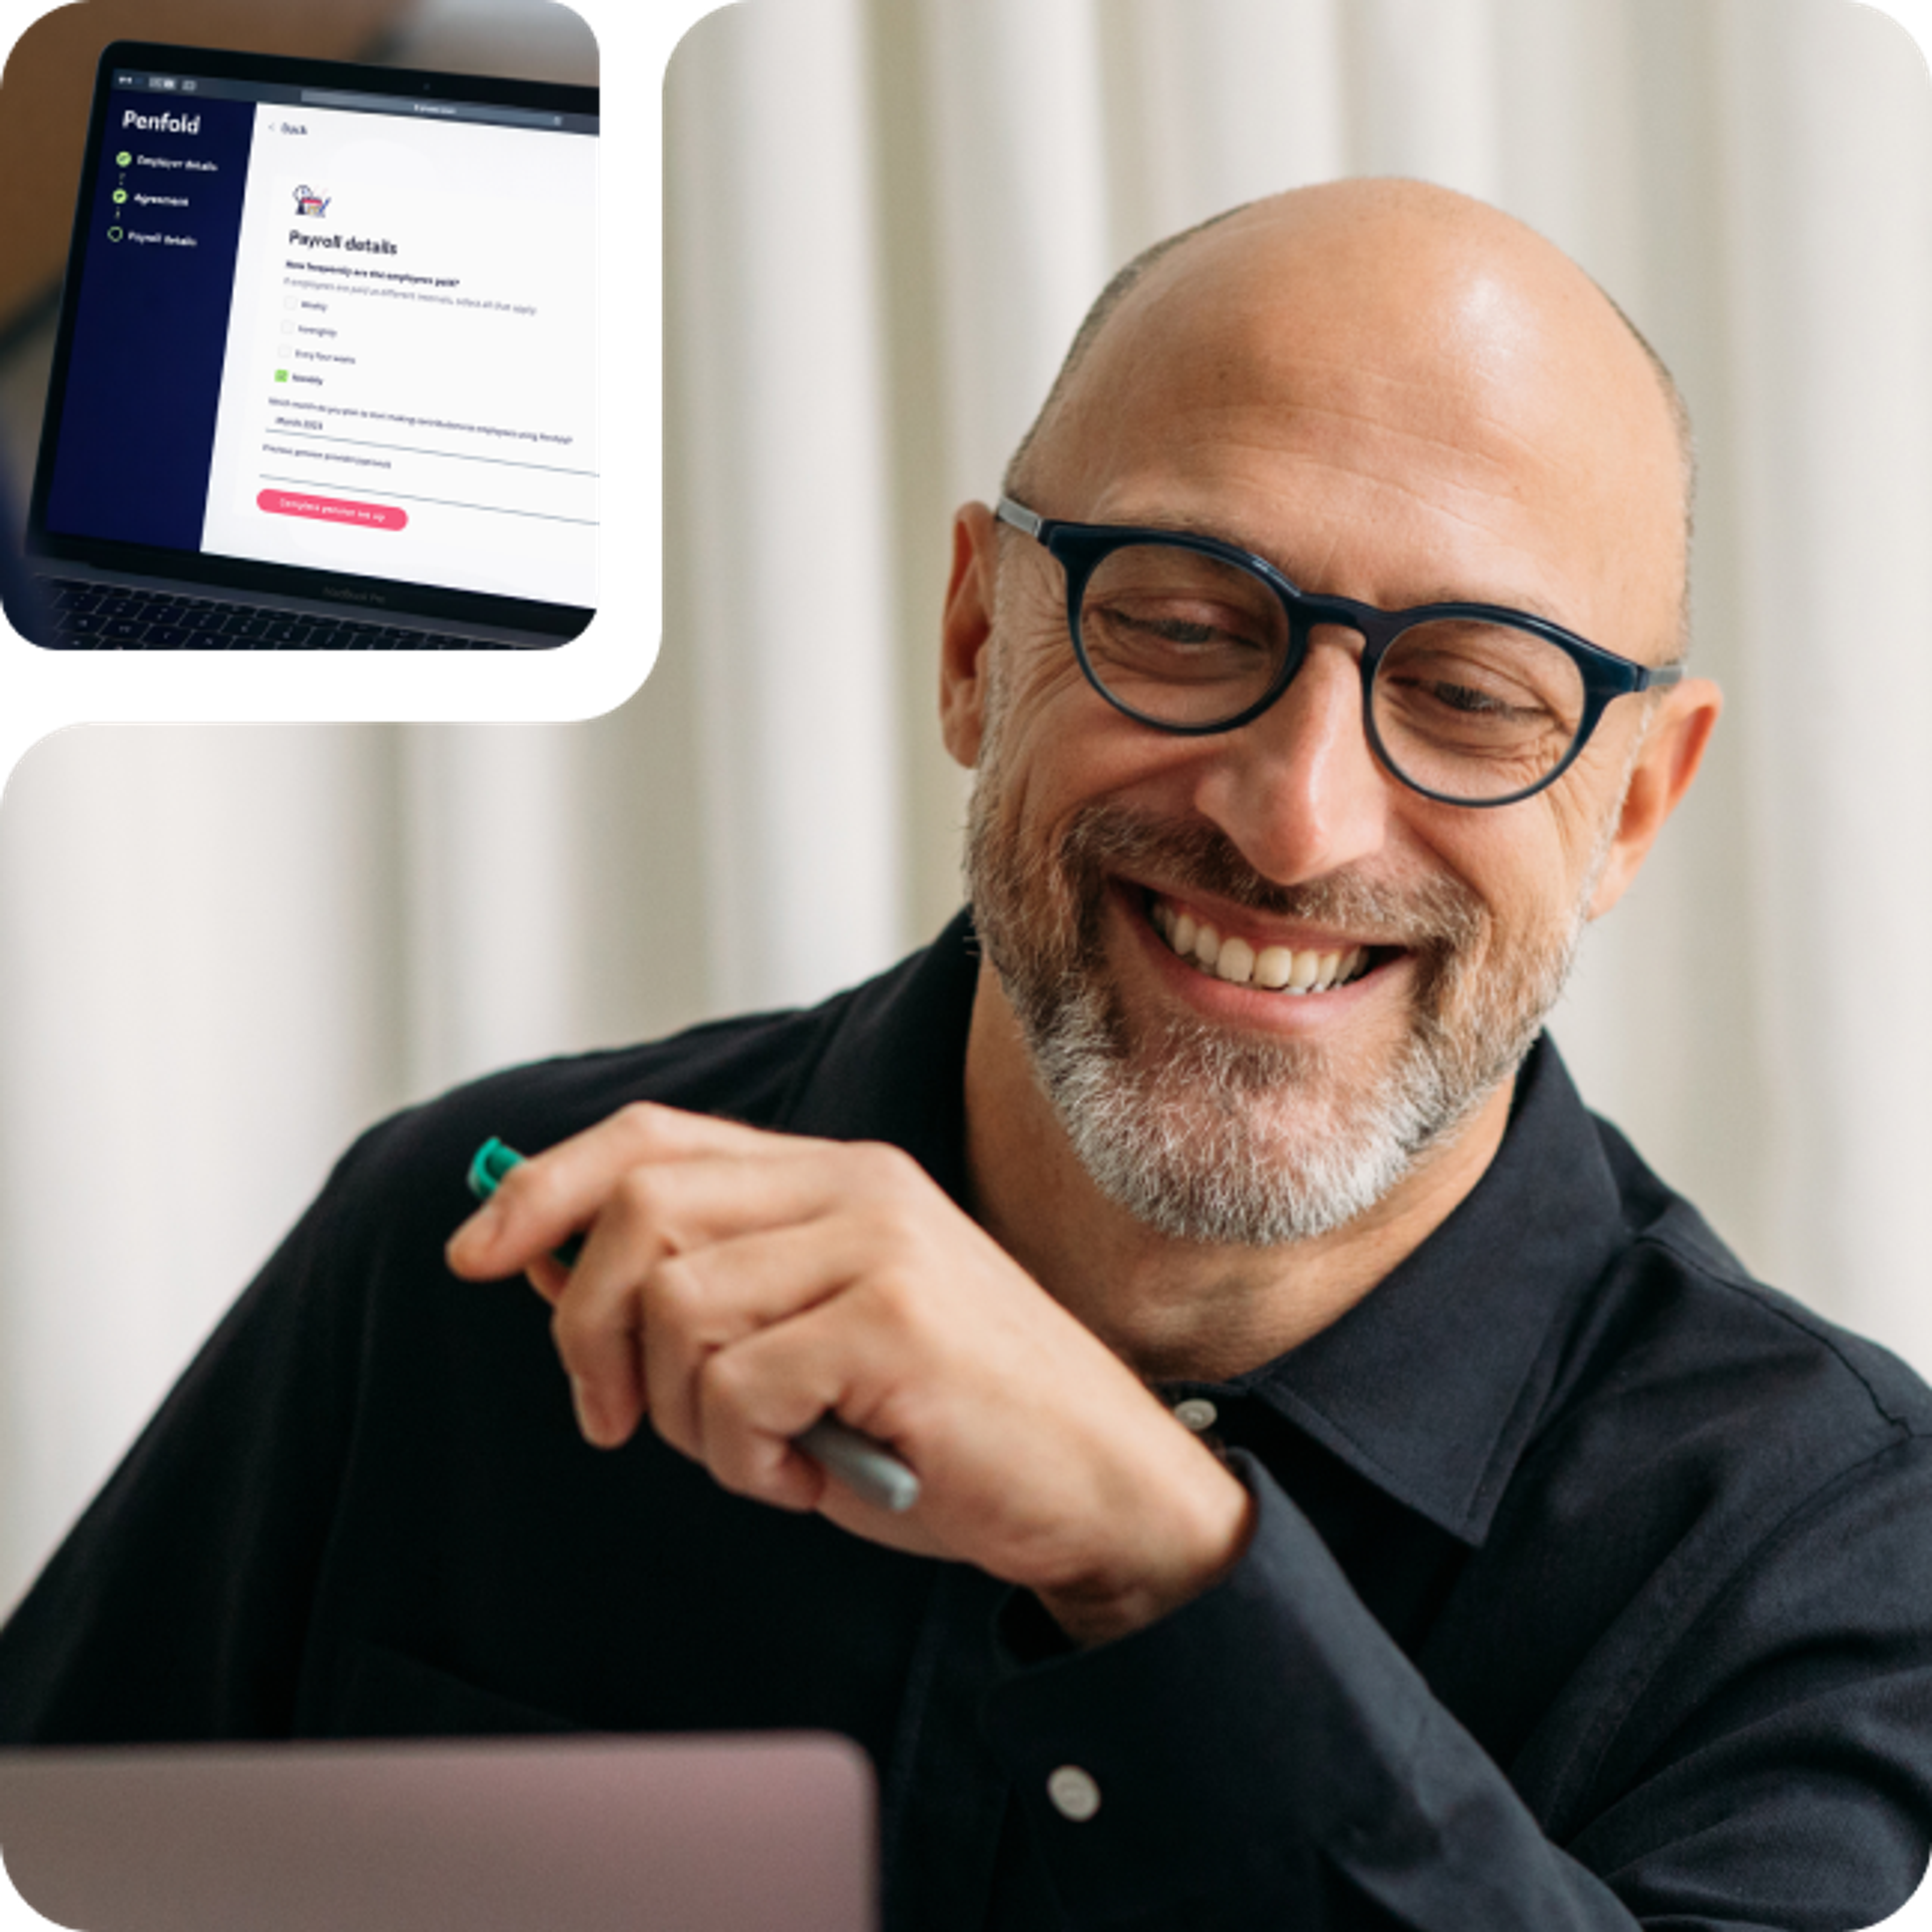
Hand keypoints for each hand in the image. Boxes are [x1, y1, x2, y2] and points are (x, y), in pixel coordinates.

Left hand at [444, 1102, 1255, 1641]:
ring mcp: (877, 1245)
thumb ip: (703, 1291)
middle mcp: (854, 1187)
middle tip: (613, 1418)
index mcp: (834, 1176)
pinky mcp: (891, 1321)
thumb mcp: (806, 1339)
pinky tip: (809, 1474)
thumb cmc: (941, 1424)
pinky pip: (734, 1387)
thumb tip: (539, 1263)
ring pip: (673, 1308)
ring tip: (763, 1452)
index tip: (474, 1253)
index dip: (542, 1185)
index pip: (651, 1139)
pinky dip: (745, 1458)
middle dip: (583, 1327)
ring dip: (684, 1416)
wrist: (1099, 1484)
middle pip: (635, 1210)